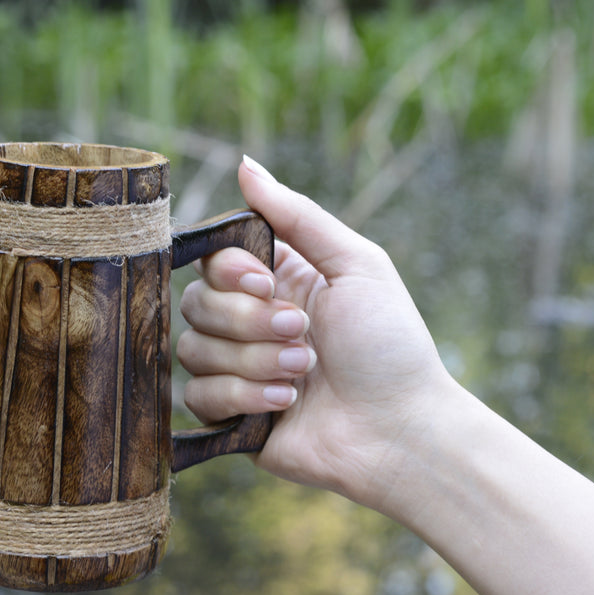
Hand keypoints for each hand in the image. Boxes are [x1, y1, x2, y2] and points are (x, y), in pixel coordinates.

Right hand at [177, 157, 463, 505]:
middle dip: (249, 322)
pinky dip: (244, 397)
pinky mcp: (230, 417)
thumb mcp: (357, 265)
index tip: (266, 282)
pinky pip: (198, 396)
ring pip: (193, 351)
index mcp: (276, 283)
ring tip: (305, 375)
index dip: (230, 272)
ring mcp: (237, 371)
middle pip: (196, 303)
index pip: (213, 261)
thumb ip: (298, 215)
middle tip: (302, 334)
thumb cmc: (391, 346)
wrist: (400, 430)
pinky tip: (286, 405)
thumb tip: (245, 164)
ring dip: (254, 362)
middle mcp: (249, 324)